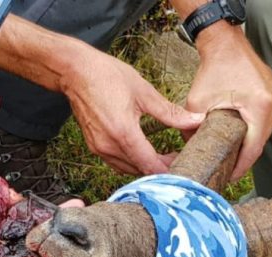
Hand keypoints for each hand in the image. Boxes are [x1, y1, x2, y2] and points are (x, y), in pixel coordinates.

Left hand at [0, 193, 84, 256]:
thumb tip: (9, 193)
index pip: (12, 211)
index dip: (33, 206)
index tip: (57, 200)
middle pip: (23, 230)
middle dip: (49, 222)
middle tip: (77, 211)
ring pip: (21, 248)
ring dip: (45, 241)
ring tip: (70, 230)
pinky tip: (50, 251)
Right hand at [63, 50, 204, 174]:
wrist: (75, 71)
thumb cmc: (107, 76)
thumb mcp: (144, 92)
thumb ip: (171, 112)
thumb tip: (196, 120)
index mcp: (124, 134)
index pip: (151, 166)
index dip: (170, 169)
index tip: (184, 162)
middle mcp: (109, 146)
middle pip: (141, 171)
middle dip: (161, 168)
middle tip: (178, 156)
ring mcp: (99, 149)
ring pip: (129, 170)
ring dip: (146, 166)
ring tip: (164, 154)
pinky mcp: (94, 147)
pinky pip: (117, 163)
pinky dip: (132, 162)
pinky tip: (143, 151)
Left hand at [185, 25, 271, 179]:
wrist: (226, 44)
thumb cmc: (214, 69)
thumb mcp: (197, 103)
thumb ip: (192, 130)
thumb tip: (190, 154)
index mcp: (261, 105)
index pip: (253, 149)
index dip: (240, 167)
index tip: (229, 178)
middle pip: (260, 143)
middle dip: (243, 157)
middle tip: (227, 170)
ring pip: (265, 134)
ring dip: (249, 145)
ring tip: (232, 156)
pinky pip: (268, 123)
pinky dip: (254, 131)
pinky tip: (241, 138)